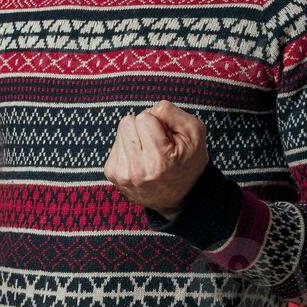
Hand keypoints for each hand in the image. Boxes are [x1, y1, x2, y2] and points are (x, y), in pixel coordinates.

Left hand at [103, 99, 208, 219]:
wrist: (179, 197)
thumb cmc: (189, 161)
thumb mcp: (195, 133)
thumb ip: (172, 113)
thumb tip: (149, 109)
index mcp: (158, 160)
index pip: (143, 117)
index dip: (157, 122)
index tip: (166, 137)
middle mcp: (137, 169)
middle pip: (127, 122)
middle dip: (143, 127)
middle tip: (157, 144)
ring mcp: (121, 173)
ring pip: (121, 131)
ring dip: (135, 137)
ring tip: (150, 153)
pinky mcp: (111, 173)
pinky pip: (115, 143)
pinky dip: (128, 147)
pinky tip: (140, 160)